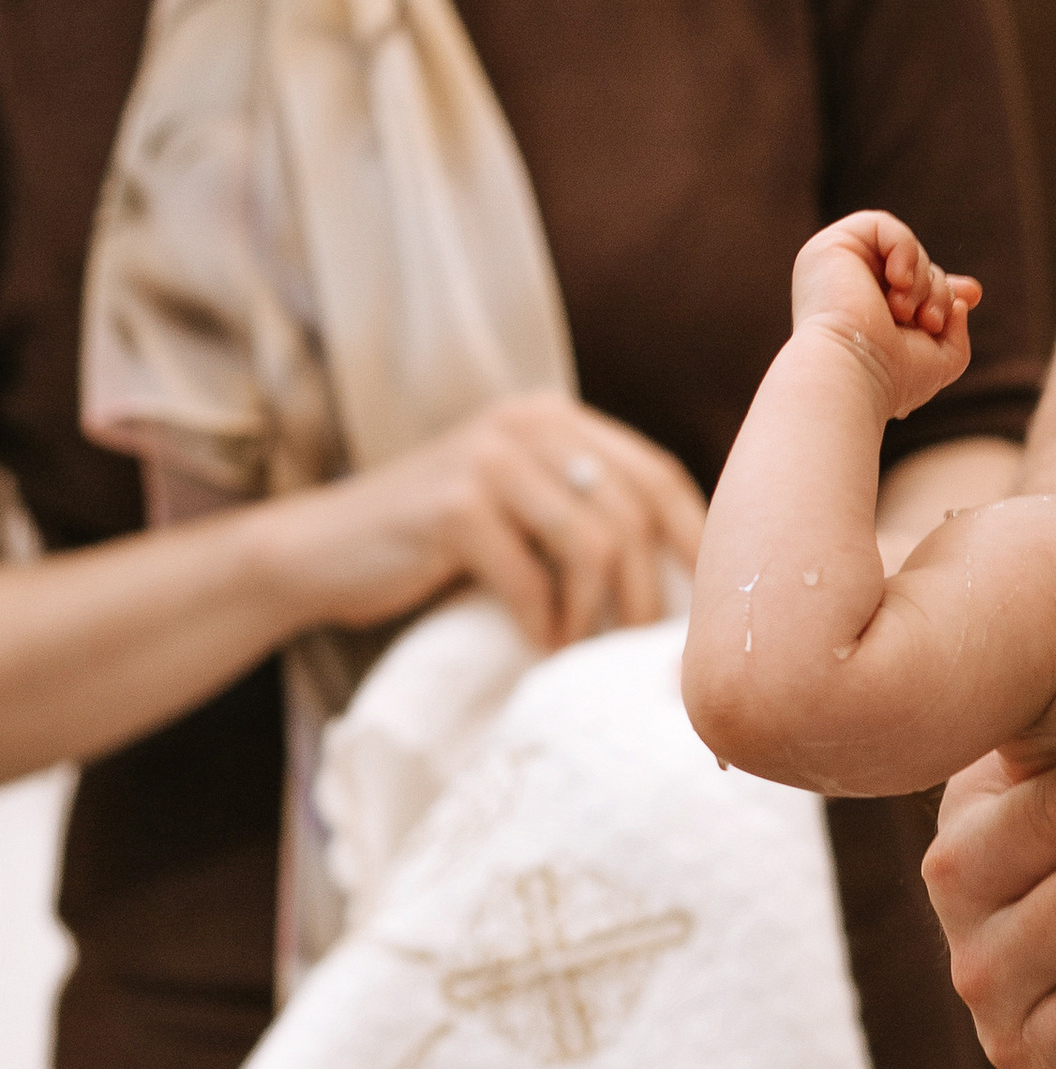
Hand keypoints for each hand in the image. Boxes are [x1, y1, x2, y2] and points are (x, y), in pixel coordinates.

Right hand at [270, 394, 704, 652]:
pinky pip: (532, 579)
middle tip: (645, 650)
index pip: (656, 473)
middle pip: (634, 512)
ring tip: (582, 650)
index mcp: (555, 418)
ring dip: (597, 614)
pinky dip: (544, 624)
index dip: (698, 539)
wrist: (322, 550)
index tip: (720, 600)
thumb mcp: (520, 506)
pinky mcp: (453, 505)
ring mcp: (489, 459)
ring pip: (593, 545)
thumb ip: (586, 510)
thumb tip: (688, 580)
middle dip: (651, 591)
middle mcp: (528, 423)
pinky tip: (537, 647)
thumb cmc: (437, 543)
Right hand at [792, 211, 980, 422]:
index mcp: (869, 315)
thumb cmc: (892, 376)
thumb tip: (962, 300)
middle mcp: (851, 289)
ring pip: (904, 250)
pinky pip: (882, 225)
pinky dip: (903, 250)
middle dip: (937, 291)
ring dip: (922, 279)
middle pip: (917, 268)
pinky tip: (899, 282)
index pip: (912, 284)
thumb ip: (955, 329)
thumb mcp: (942, 359)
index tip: (972, 293)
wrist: (852, 373)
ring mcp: (838, 267)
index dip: (944, 286)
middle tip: (930, 322)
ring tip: (906, 312)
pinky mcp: (830, 246)